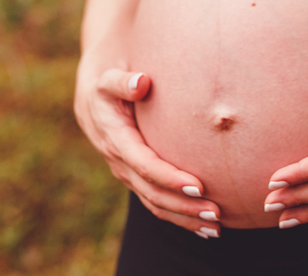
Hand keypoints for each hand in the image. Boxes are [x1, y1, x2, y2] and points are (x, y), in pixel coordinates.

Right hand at [74, 58, 223, 237]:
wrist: (92, 101)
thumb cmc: (107, 85)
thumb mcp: (109, 80)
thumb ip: (123, 82)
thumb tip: (141, 82)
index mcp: (116, 139)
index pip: (145, 165)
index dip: (170, 178)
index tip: (198, 185)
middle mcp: (120, 163)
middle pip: (153, 193)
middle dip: (184, 206)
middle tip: (216, 212)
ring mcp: (127, 175)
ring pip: (155, 204)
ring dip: (185, 218)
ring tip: (216, 227)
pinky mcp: (136, 179)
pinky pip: (156, 204)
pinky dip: (179, 217)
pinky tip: (204, 227)